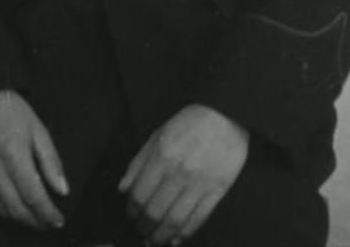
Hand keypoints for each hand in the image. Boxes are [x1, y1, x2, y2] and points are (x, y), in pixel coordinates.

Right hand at [0, 89, 68, 230]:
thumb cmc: (14, 112)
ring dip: (20, 218)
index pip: (33, 194)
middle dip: (35, 220)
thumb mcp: (39, 130)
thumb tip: (62, 190)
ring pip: (1, 209)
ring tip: (34, 218)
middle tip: (48, 223)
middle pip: (16, 207)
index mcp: (13, 153)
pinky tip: (13, 209)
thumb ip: (51, 161)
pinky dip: (1, 211)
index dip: (46, 212)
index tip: (58, 220)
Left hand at [118, 104, 248, 245]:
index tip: (131, 216)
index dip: (132, 210)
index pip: (140, 194)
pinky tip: (177, 240)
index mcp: (162, 156)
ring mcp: (200, 183)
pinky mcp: (218, 190)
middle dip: (144, 227)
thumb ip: (138, 161)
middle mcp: (179, 172)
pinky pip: (199, 218)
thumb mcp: (158, 134)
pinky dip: (186, 234)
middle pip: (155, 211)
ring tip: (155, 241)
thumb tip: (123, 189)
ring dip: (162, 236)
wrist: (226, 115)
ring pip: (175, 220)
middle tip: (141, 232)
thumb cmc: (190, 123)